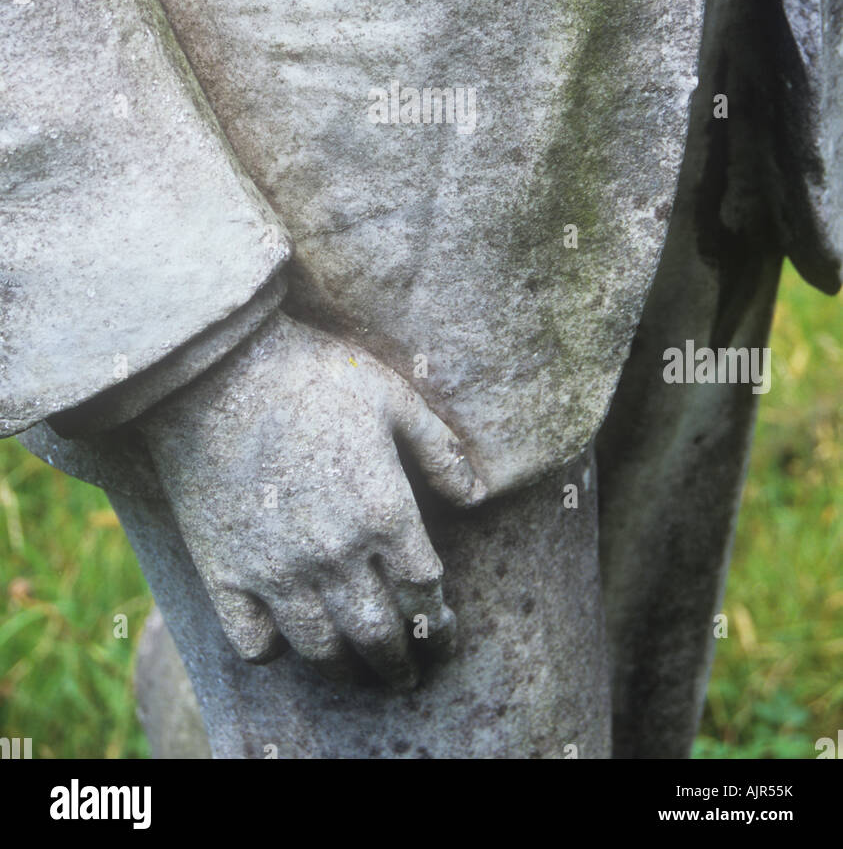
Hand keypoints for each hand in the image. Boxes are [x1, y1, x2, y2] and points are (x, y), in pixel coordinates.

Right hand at [136, 308, 485, 688]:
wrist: (214, 369)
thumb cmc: (311, 373)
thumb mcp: (392, 396)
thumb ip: (441, 449)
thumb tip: (477, 495)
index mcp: (385, 514)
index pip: (425, 594)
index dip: (438, 623)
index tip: (442, 632)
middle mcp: (336, 556)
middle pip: (379, 635)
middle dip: (399, 663)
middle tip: (406, 674)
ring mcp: (278, 572)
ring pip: (322, 649)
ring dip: (346, 669)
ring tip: (355, 672)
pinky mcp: (225, 574)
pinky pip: (254, 642)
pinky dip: (274, 651)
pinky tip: (285, 640)